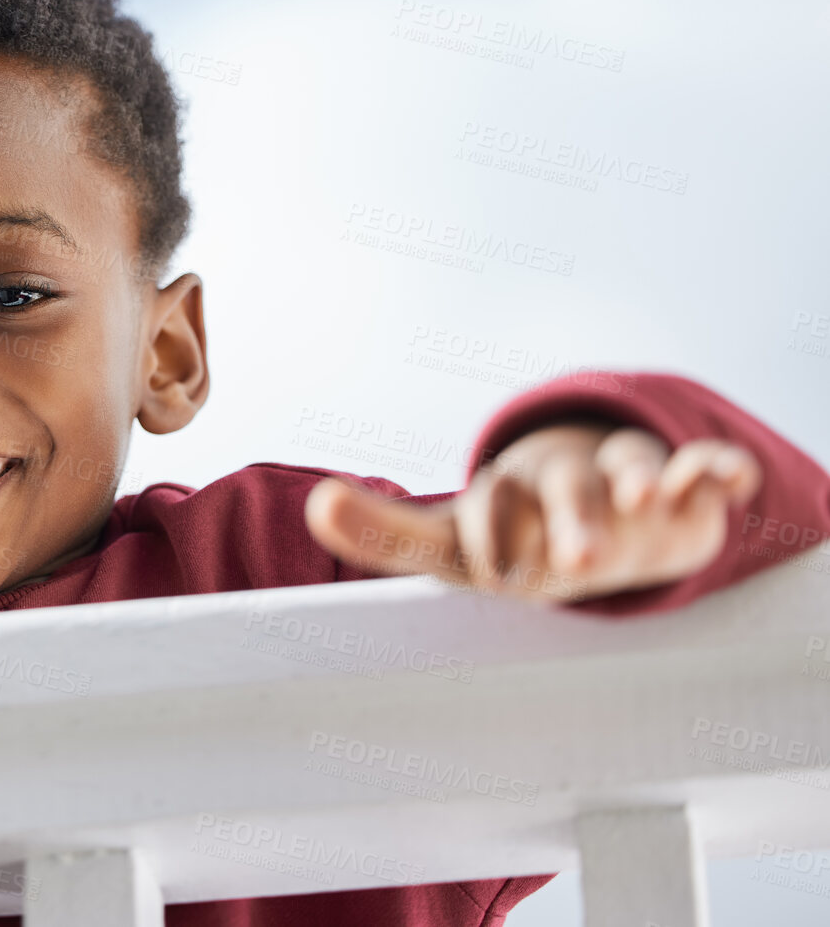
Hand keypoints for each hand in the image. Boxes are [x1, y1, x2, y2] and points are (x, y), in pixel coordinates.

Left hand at [304, 423, 763, 601]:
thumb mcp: (454, 547)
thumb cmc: (515, 538)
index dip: (490, 531)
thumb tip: (314, 504)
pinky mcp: (680, 489)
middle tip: (573, 560)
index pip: (484, 508)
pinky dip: (714, 471)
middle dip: (568, 518)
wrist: (600, 513)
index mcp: (503, 499)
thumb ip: (388, 533)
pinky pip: (702, 470)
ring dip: (637, 484)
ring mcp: (620, 481)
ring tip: (642, 505)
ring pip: (629, 470)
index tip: (492, 567)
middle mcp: (559, 483)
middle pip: (561, 490)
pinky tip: (723, 480)